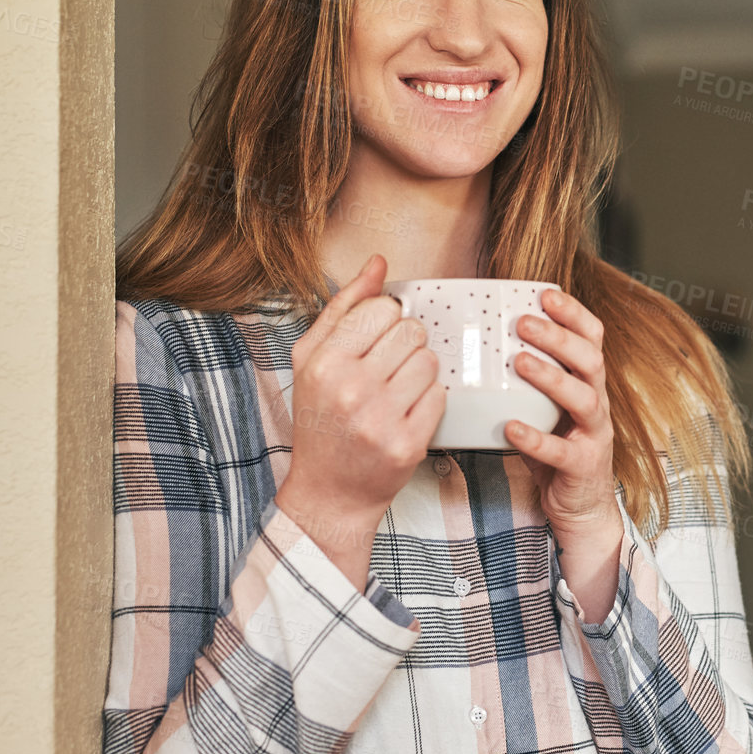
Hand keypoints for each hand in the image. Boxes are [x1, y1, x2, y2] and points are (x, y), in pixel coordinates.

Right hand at [274, 254, 447, 586]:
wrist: (329, 491)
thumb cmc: (321, 419)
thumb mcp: (312, 358)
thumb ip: (344, 306)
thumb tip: (378, 263)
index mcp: (323, 362)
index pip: (382, 309)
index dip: (386, 321)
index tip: (375, 340)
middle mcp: (350, 388)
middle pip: (412, 332)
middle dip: (405, 345)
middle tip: (386, 368)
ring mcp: (380, 418)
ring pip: (430, 361)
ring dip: (419, 371)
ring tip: (395, 390)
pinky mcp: (407, 443)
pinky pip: (440, 395)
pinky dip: (429, 400)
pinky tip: (406, 411)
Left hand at [505, 289, 618, 543]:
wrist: (580, 507)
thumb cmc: (556, 449)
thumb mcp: (545, 407)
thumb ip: (525, 380)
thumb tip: (474, 344)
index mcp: (590, 383)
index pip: (593, 338)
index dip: (574, 313)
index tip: (546, 293)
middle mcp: (598, 403)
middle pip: (591, 360)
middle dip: (559, 338)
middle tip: (523, 323)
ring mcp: (595, 435)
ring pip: (584, 399)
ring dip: (552, 377)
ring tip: (519, 362)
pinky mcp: (583, 466)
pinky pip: (561, 451)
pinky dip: (535, 438)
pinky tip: (510, 428)